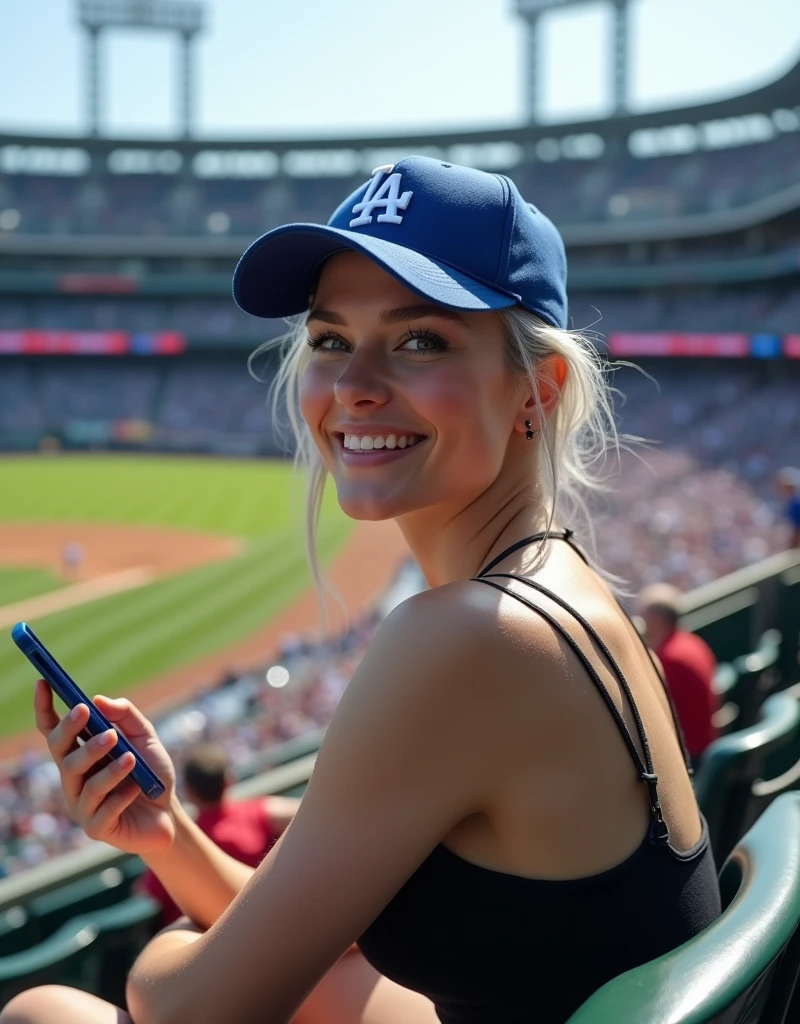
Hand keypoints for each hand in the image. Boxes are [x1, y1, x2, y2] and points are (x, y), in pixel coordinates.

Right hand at [35, 681, 178, 856]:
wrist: (169, 813)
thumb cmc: (152, 772)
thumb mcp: (145, 737)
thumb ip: (126, 716)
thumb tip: (98, 700)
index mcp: (81, 755)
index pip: (53, 731)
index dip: (45, 708)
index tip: (43, 682)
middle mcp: (75, 779)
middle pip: (61, 752)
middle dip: (71, 730)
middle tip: (87, 713)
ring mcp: (82, 805)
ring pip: (83, 781)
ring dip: (107, 767)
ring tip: (131, 758)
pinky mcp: (96, 828)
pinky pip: (102, 809)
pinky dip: (121, 795)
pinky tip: (137, 789)